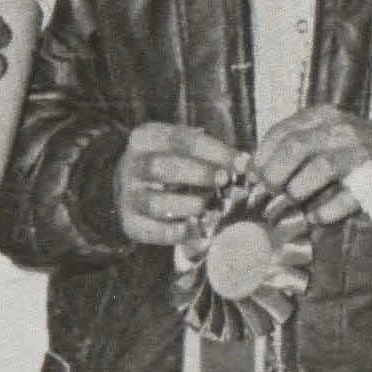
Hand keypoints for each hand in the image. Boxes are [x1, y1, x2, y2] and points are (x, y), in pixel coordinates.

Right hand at [115, 123, 245, 246]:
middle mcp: (131, 165)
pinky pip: (151, 231)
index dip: (213, 150)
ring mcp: (127, 195)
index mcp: (145, 138)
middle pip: (162, 167)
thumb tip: (243, 163)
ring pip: (155, 202)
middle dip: (198, 174)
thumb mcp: (182, 148)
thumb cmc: (169, 164)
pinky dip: (175, 232)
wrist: (132, 186)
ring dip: (188, 205)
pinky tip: (194, 228)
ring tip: (209, 206)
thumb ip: (209, 152)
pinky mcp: (129, 222)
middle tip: (224, 180)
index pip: (179, 139)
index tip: (241, 162)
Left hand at [251, 108, 371, 225]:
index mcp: (323, 116)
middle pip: (296, 147)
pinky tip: (316, 217)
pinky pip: (346, 197)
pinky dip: (326, 211)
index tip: (251, 178)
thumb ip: (292, 147)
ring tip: (292, 204)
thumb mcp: (324, 136)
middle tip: (268, 194)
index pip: (282, 131)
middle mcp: (341, 129)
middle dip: (275, 174)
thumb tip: (248, 168)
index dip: (261, 157)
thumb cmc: (358, 150)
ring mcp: (361, 152)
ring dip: (298, 191)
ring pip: (320, 168)